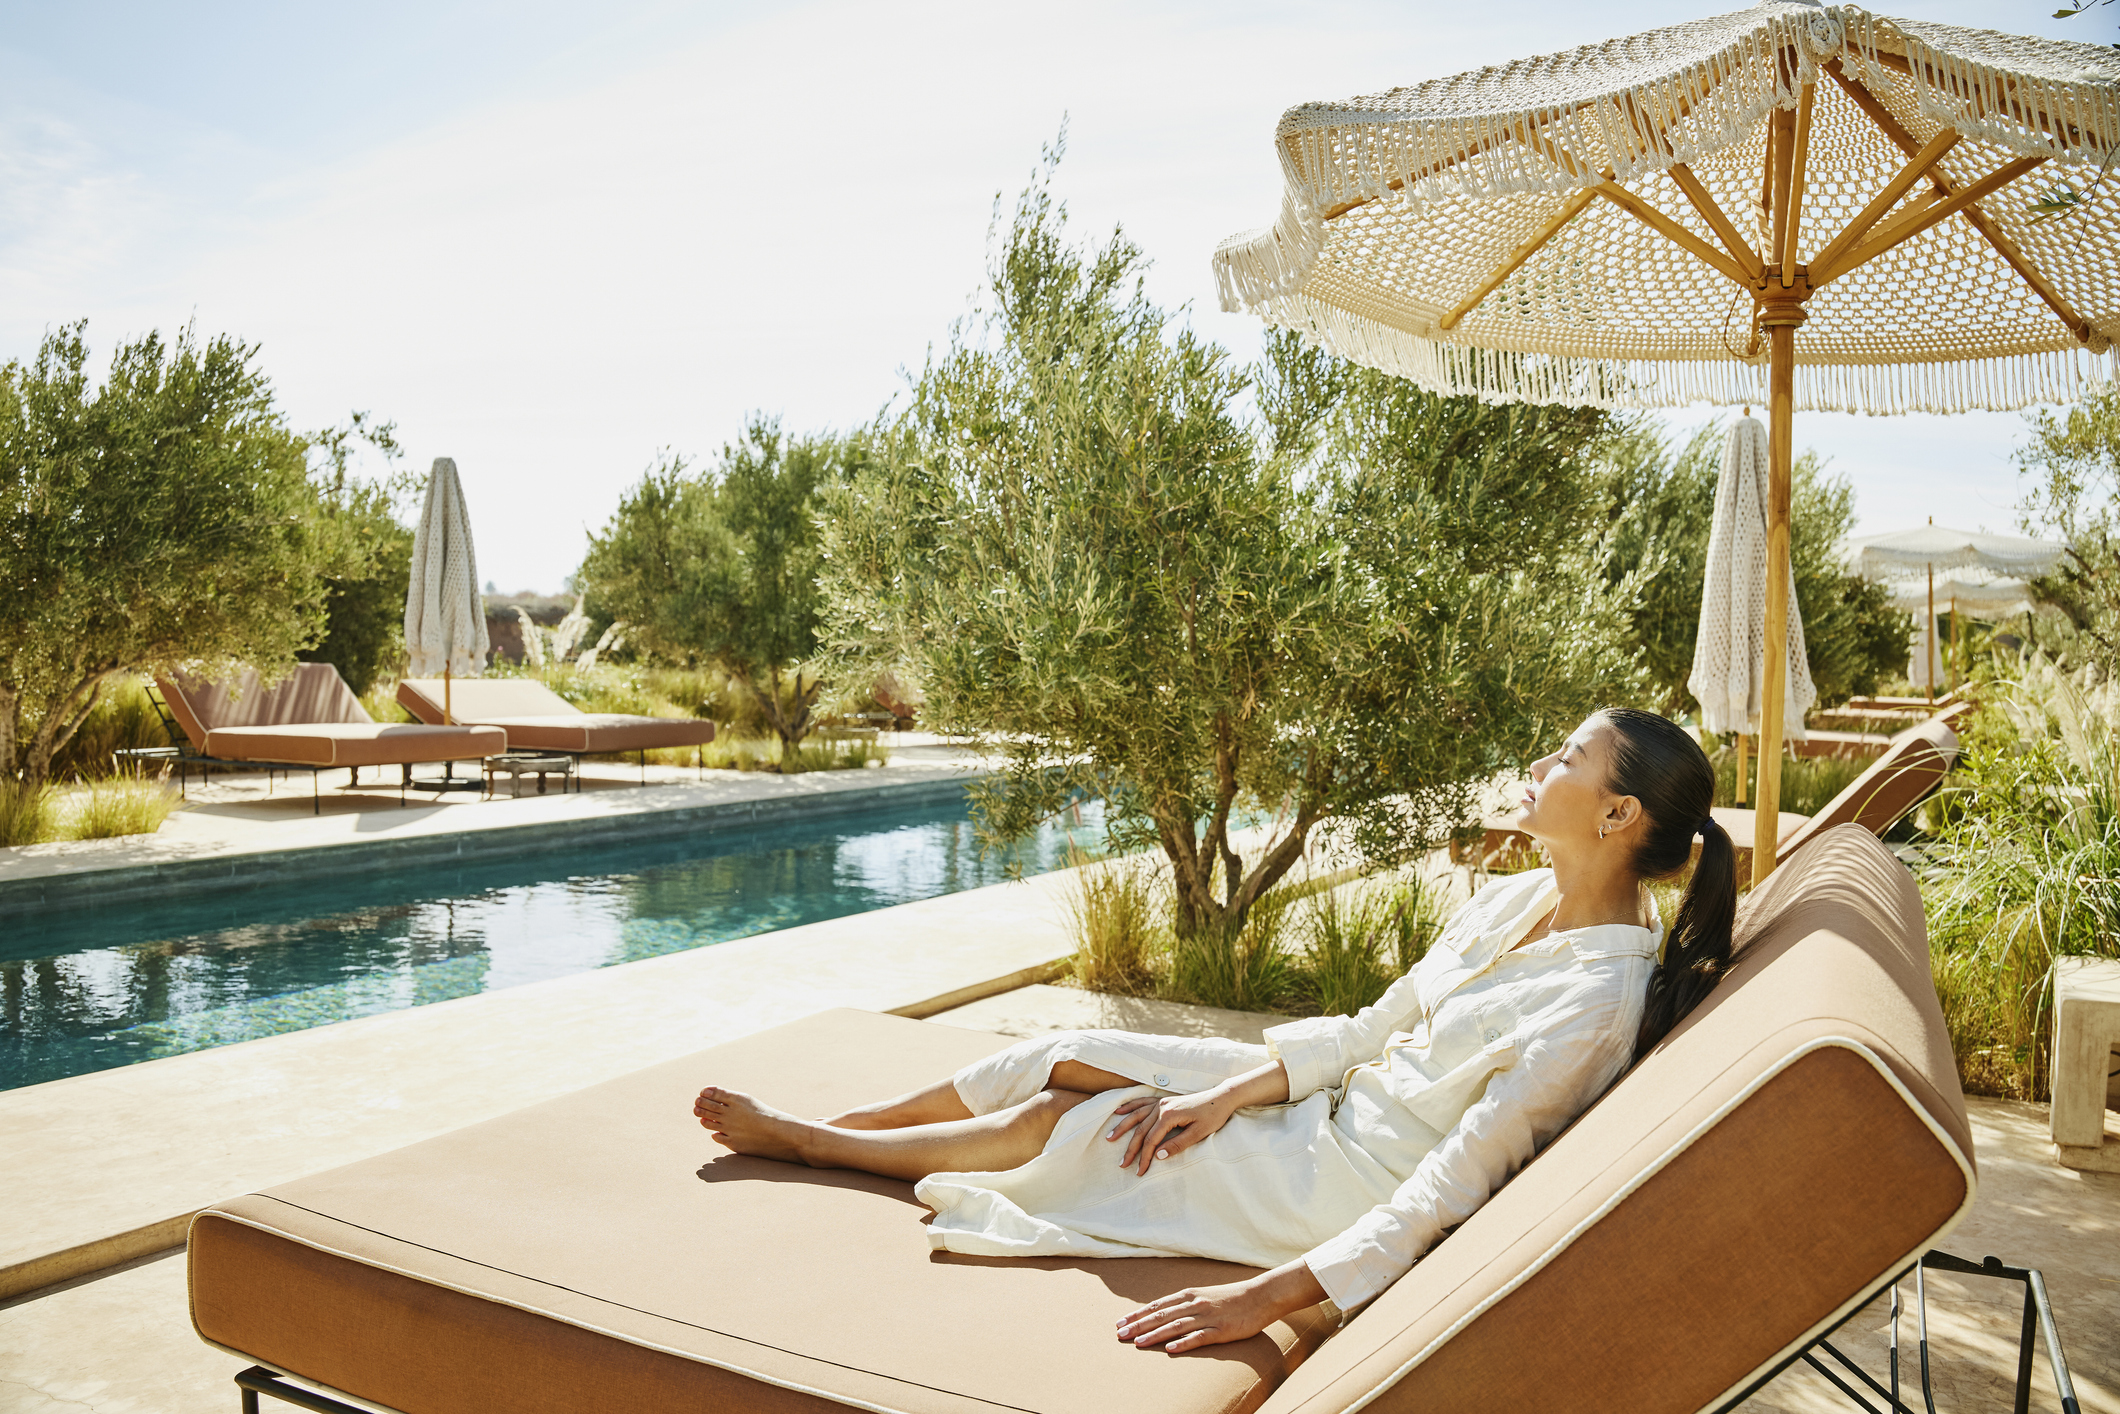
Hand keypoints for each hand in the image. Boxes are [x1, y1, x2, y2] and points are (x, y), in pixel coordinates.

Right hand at [1105, 1089, 1229, 1175]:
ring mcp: (1161, 1102)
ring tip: (1110, 1138)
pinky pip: (1142, 1103)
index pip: (1151, 1140)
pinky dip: (1129, 1107)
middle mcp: (1161, 1107)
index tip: (1140, 1171)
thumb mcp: (1198, 1133)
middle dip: (1131, 1148)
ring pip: (1137, 1116)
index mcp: (1169, 1116)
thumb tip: (1158, 1156)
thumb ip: (1177, 1144)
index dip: (1144, 1157)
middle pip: (1141, 1130)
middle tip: (1122, 1164)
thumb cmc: (1212, 1116)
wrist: (1221, 1098)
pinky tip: (1119, 1111)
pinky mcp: (1163, 1101)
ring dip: (1123, 1127)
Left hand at [1115, 1279, 1277, 1353]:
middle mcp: (1194, 1304)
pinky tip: (1170, 1349)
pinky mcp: (1221, 1330)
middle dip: (1139, 1325)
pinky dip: (1184, 1343)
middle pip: (1161, 1315)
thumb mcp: (1203, 1296)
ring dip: (1155, 1335)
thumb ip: (1184, 1304)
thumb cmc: (1229, 1298)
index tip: (1120, 1322)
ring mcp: (1207, 1317)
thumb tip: (1162, 1313)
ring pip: (1176, 1326)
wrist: (1259, 1296)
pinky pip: (1199, 1337)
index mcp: (1188, 1295)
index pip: (1157, 1305)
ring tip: (1138, 1343)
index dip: (1138, 1314)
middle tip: (1120, 1334)